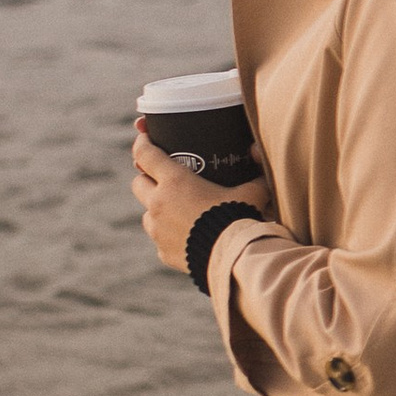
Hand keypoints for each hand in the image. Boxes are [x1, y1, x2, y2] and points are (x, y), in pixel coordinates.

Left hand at [130, 122, 271, 272]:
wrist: (234, 259)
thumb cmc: (240, 219)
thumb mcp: (252, 192)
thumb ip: (254, 173)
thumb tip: (258, 153)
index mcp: (175, 182)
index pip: (145, 154)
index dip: (142, 142)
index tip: (144, 136)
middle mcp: (158, 204)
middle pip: (138, 183)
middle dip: (146, 178)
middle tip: (162, 178)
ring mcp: (157, 230)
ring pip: (147, 213)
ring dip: (157, 209)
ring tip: (178, 211)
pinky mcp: (162, 252)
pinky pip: (160, 238)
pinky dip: (169, 235)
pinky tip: (187, 236)